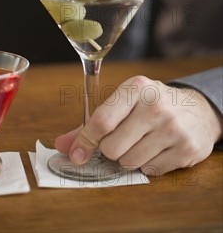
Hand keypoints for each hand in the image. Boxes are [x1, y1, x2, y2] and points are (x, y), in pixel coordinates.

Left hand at [55, 76, 222, 174]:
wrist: (197, 109)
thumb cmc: (151, 105)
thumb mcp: (124, 103)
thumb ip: (92, 124)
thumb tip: (62, 145)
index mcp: (136, 88)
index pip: (101, 121)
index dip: (85, 141)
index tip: (77, 154)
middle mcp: (156, 106)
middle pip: (112, 147)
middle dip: (110, 149)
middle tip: (121, 139)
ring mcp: (173, 128)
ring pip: (129, 162)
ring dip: (129, 158)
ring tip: (141, 142)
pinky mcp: (186, 149)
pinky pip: (150, 171)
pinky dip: (148, 165)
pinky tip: (157, 149)